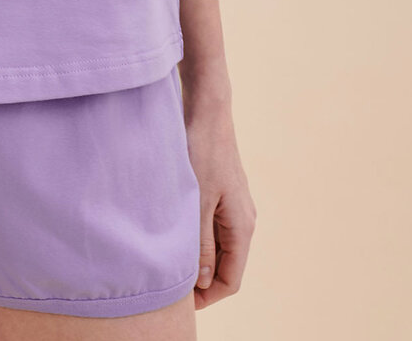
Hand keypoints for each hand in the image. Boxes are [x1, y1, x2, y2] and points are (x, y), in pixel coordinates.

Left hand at [183, 96, 257, 308]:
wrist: (207, 109)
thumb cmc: (202, 152)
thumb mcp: (198, 203)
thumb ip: (201, 245)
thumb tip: (204, 283)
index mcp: (242, 227)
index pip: (231, 280)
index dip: (207, 297)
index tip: (179, 301)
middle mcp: (243, 219)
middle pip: (226, 266)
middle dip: (201, 280)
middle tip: (169, 284)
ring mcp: (234, 205)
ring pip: (218, 247)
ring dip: (197, 258)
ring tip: (167, 260)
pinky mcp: (222, 193)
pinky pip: (212, 227)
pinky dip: (196, 237)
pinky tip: (173, 233)